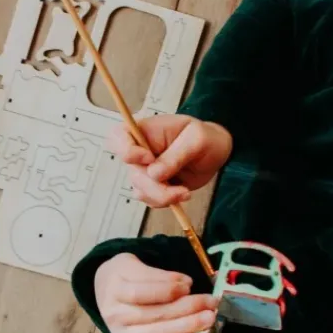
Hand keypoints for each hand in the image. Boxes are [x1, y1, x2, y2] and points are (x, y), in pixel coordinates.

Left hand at [94, 253, 218, 332]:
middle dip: (189, 309)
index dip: (184, 327)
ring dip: (178, 292)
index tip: (210, 320)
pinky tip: (183, 280)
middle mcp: (116, 318)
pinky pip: (148, 277)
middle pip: (156, 314)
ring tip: (192, 289)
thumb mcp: (151, 325)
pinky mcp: (119, 274)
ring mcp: (114, 295)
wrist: (109, 279)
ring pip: (151, 295)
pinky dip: (170, 278)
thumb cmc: (135, 307)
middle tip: (212, 303)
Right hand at [107, 115, 232, 208]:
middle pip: (132, 172)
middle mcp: (139, 150)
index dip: (126, 151)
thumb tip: (154, 174)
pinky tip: (181, 194)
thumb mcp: (196, 140)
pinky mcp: (151, 185)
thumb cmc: (204, 138)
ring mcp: (144, 169)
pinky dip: (165, 201)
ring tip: (184, 193)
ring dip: (162, 196)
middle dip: (155, 186)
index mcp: (145, 131)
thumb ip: (176, 155)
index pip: (118, 136)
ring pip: (140, 189)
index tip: (149, 158)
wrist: (213, 153)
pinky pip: (149, 199)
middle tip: (179, 190)